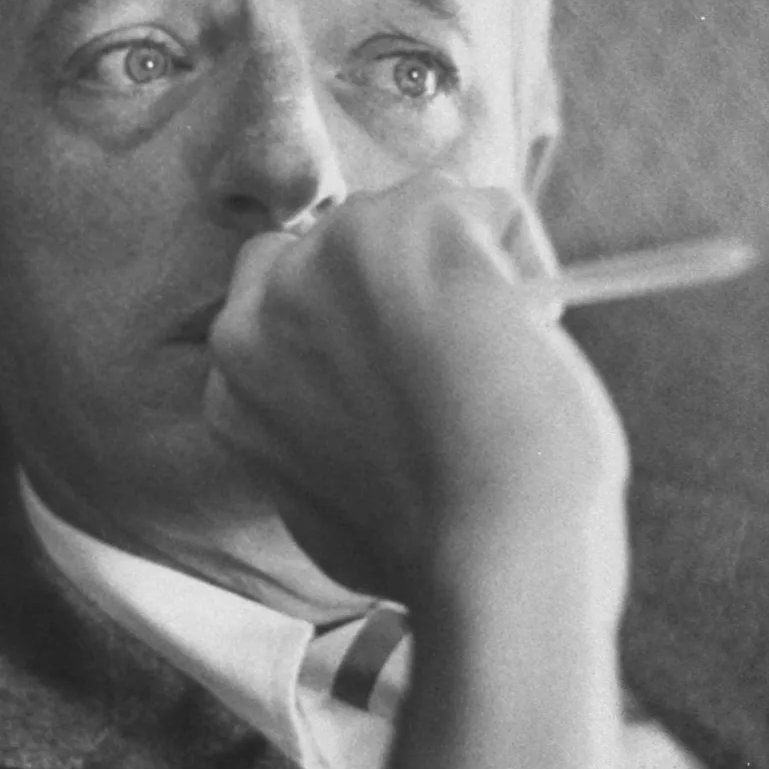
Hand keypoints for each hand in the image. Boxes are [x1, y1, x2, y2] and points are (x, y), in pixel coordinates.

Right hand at [204, 174, 628, 606]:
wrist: (488, 557)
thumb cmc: (427, 554)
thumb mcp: (317, 495)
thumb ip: (307, 426)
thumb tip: (354, 406)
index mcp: (236, 367)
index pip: (277, 285)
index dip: (345, 308)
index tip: (398, 346)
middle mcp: (266, 300)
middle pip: (342, 238)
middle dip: (399, 277)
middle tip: (459, 345)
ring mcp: (335, 253)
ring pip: (415, 215)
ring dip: (463, 264)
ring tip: (501, 351)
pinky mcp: (418, 222)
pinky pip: (491, 211)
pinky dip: (525, 262)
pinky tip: (532, 335)